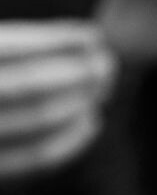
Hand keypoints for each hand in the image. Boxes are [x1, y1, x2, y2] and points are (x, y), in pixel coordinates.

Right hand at [0, 19, 115, 180]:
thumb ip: (8, 47)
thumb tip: (73, 41)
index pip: (14, 47)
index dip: (60, 40)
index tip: (93, 34)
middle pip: (33, 83)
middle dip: (78, 72)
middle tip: (108, 64)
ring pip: (37, 120)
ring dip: (79, 102)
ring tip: (102, 89)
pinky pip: (32, 160)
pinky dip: (68, 142)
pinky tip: (90, 124)